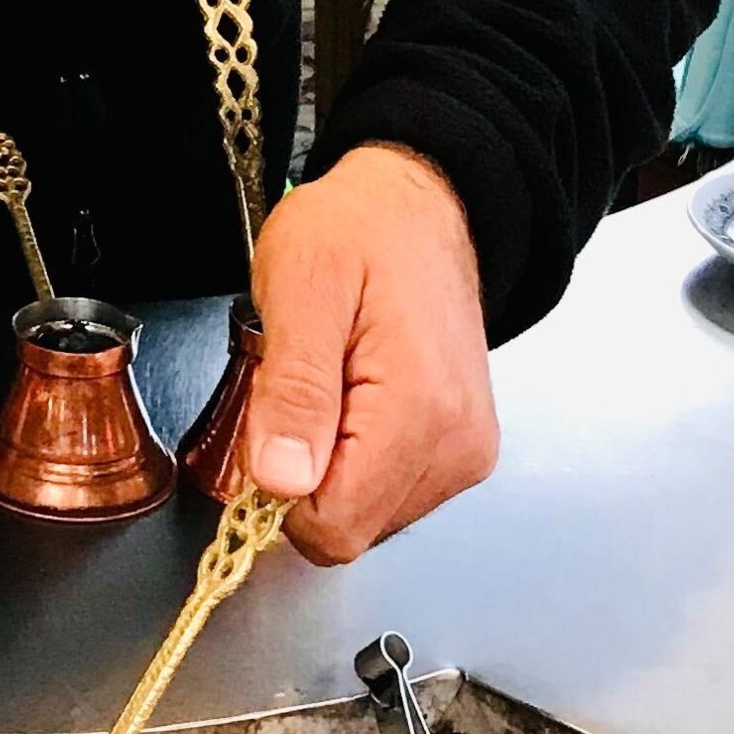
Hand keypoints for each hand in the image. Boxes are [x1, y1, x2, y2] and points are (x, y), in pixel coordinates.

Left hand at [244, 144, 496, 563]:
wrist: (422, 205)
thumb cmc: (358, 230)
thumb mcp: (301, 287)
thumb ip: (293, 389)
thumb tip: (281, 480)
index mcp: (420, 414)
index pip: (333, 527)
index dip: (278, 491)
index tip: (268, 424)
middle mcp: (458, 448)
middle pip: (350, 528)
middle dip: (304, 475)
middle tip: (302, 389)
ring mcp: (466, 453)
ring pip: (368, 515)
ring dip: (330, 466)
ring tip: (333, 383)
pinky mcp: (463, 450)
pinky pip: (390, 492)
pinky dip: (357, 458)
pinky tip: (357, 397)